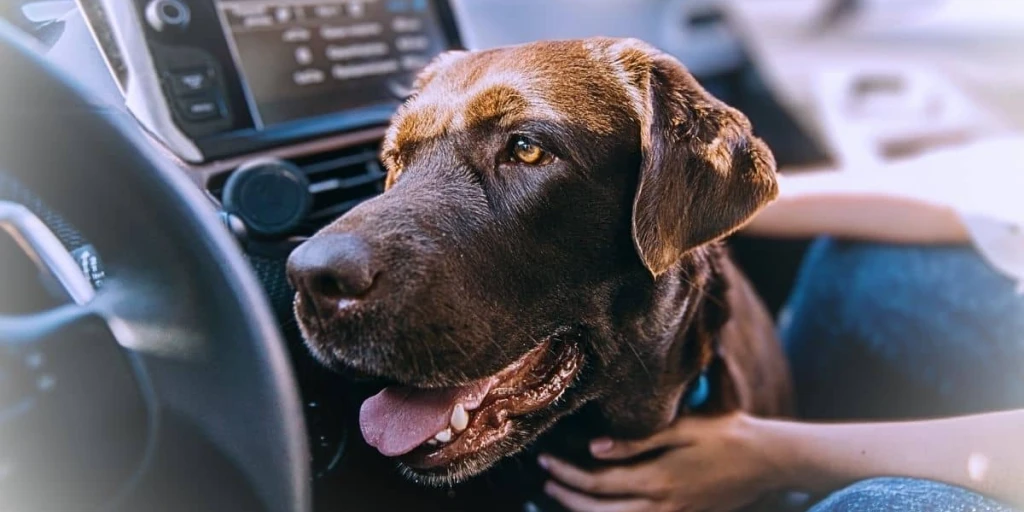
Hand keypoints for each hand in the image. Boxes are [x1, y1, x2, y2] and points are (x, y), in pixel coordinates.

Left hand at [539, 412, 785, 511]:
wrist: (767, 461)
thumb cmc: (725, 435)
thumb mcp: (681, 429)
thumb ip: (636, 442)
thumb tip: (594, 447)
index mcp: (657, 480)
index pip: (598, 483)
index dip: (567, 473)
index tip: (545, 459)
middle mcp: (661, 506)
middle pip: (599, 511)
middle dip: (566, 496)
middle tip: (544, 479)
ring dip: (584, 511)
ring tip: (562, 494)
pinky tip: (601, 506)